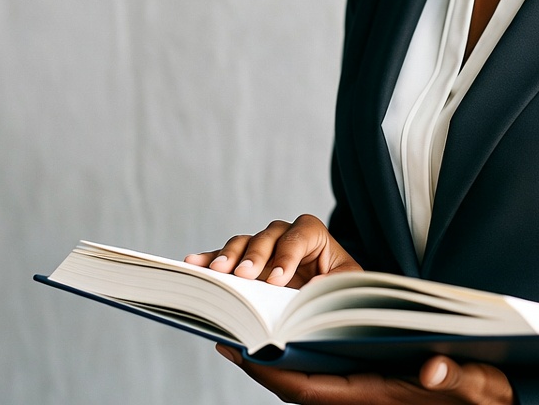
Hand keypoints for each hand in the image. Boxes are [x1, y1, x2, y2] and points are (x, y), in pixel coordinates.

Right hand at [184, 215, 361, 287]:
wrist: (323, 305)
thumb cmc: (336, 291)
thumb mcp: (344, 288)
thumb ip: (332, 286)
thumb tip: (311, 287)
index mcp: (314, 237)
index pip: (301, 234)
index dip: (288, 254)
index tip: (277, 281)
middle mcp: (286, 237)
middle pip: (269, 235)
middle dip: (256, 255)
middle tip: (244, 276)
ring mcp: (263, 250)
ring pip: (245, 243)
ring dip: (230, 256)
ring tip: (217, 272)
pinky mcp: (245, 264)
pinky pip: (225, 258)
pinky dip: (210, 259)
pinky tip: (194, 263)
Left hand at [216, 345, 513, 403]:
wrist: (487, 403)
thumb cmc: (481, 393)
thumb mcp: (475, 384)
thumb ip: (455, 378)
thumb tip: (433, 370)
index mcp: (375, 396)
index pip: (310, 390)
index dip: (272, 373)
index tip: (240, 349)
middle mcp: (360, 394)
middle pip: (296, 382)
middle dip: (259, 361)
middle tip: (227, 328)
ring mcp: (362, 388)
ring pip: (305, 374)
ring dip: (275, 354)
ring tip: (247, 323)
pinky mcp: (369, 379)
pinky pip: (322, 368)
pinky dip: (298, 351)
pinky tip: (289, 328)